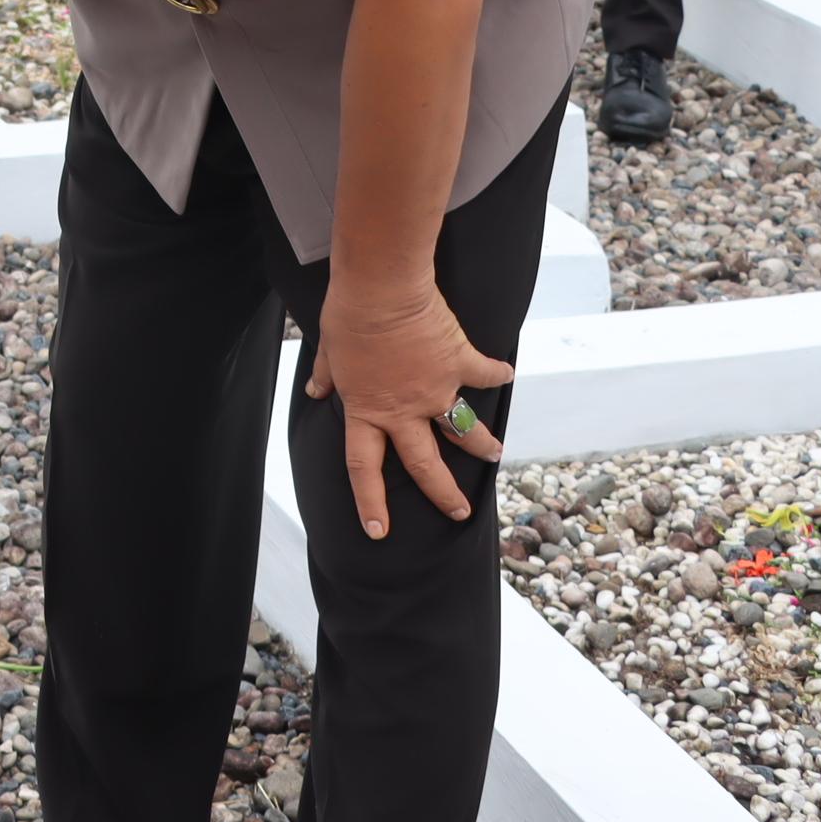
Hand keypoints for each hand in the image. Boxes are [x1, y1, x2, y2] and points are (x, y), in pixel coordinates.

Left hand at [300, 285, 512, 539]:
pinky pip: (484, 373)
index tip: (378, 531)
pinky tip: (505, 374)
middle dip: (443, 493)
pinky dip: (495, 372)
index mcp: (367, 410)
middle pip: (425, 465)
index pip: (364, 467)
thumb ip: (326, 377)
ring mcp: (436, 391)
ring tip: (494, 453)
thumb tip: (315, 390)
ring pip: (463, 431)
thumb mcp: (329, 351)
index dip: (370, 502)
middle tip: (460, 511)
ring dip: (481, 444)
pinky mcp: (460, 364)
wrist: (381, 289)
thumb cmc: (348, 316)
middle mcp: (404, 410)